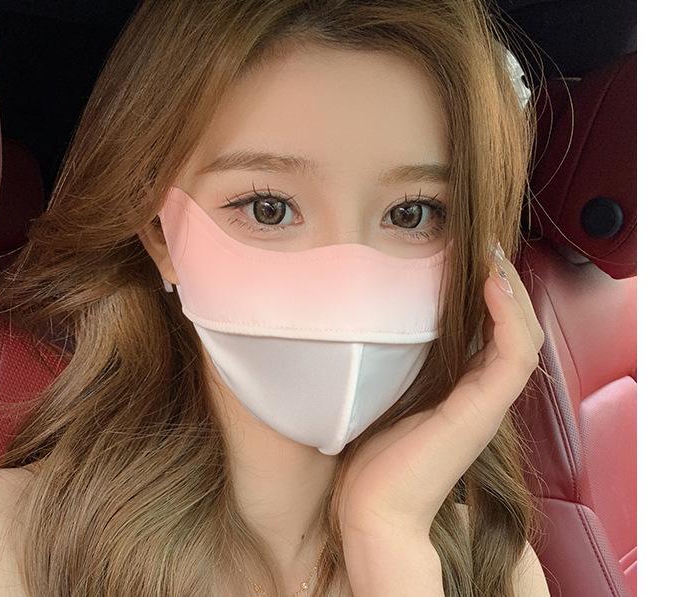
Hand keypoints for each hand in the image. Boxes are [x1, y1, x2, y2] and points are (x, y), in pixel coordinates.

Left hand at [338, 242, 544, 538]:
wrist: (371, 508)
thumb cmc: (370, 456)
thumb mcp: (384, 394)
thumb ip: (395, 363)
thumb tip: (373, 321)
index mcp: (460, 390)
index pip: (493, 332)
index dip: (490, 293)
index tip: (472, 257)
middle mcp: (480, 394)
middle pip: (514, 329)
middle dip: (505, 284)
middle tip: (487, 247)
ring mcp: (485, 404)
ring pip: (523, 337)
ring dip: (512, 293)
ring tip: (493, 258)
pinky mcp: (482, 412)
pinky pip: (513, 356)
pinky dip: (508, 318)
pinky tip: (491, 287)